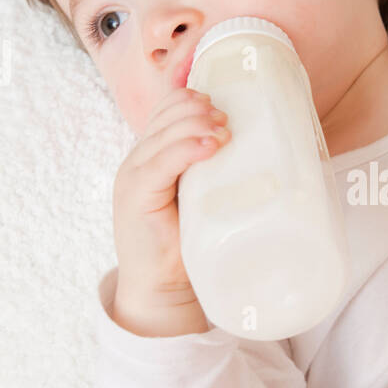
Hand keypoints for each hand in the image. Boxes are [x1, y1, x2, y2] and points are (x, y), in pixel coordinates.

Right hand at [112, 87, 230, 309]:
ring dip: (196, 126)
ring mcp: (132, 177)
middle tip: (227, 120)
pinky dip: (185, 150)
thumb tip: (254, 150)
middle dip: (198, 110)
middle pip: (165, 117)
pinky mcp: (135, 197)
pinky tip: (209, 146)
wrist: (161, 287)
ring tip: (224, 131)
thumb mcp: (201, 197)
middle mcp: (137, 160)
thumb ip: (213, 172)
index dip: (191, 99)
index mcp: (151, 156)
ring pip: (163, 135)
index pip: (165, 111)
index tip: (221, 102)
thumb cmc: (186, 243)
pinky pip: (159, 163)